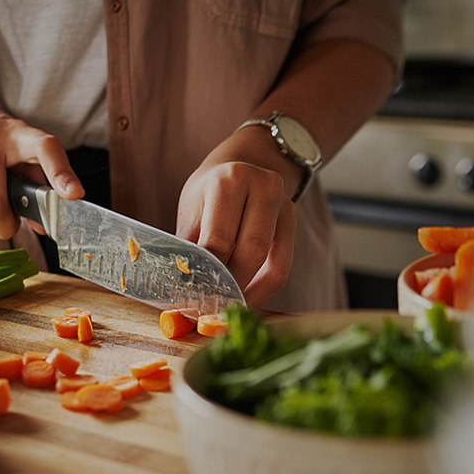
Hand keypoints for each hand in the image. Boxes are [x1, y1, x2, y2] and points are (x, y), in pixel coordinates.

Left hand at [176, 127, 302, 307]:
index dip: (206, 275)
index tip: (193, 300)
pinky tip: (247, 299)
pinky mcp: (293, 222)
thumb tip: (180, 289)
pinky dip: (264, 289)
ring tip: (228, 308)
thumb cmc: (210, 192)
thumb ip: (188, 247)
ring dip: (249, 292)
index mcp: (229, 180)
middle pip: (250, 252)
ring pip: (271, 263)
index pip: (218, 240)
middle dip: (230, 287)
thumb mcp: (192, 210)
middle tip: (212, 310)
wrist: (244, 163)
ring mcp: (283, 204)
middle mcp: (263, 187)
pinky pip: (282, 266)